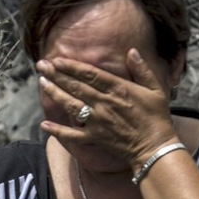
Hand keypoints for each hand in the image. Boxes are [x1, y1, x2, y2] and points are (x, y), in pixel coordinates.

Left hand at [38, 48, 176, 165]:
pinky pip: (73, 134)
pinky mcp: (95, 137)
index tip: (57, 60)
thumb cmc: (157, 117)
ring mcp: (98, 121)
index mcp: (119, 89)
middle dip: (56, 75)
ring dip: (54, 93)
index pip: (90, 74)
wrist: (155, 147)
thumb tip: (132, 51)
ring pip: (71, 105)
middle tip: (41, 65)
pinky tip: (44, 124)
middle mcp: (104, 103)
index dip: (72, 66)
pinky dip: (58, 131)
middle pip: (76, 86)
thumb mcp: (156, 89)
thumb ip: (142, 69)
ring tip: (41, 83)